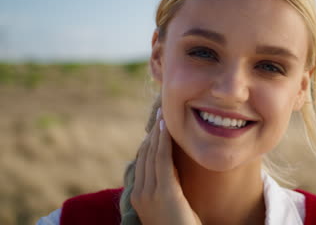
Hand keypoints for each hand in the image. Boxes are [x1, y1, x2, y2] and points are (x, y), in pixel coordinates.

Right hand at [131, 108, 201, 224]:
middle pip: (144, 155)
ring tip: (163, 115)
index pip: (142, 163)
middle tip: (159, 114)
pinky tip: (167, 128)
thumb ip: (168, 187)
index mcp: (139, 197)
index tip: (156, 126)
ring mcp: (149, 193)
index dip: (149, 142)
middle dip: (152, 134)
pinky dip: (163, 141)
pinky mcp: (164, 192)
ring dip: (158, 133)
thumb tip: (172, 168)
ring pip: (151, 154)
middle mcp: (140, 193)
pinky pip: (161, 160)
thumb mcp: (171, 205)